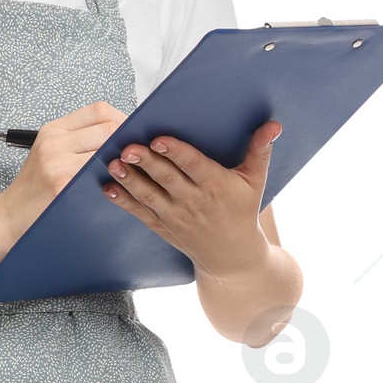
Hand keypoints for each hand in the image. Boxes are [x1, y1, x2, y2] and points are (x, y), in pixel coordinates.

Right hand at [0, 102, 127, 247]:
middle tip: (140, 155)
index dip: (123, 119)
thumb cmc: (32, 190)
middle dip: (129, 140)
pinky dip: (115, 180)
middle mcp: (54, 142)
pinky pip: (99, 177)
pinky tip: (120, 187)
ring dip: (125, 161)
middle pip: (108, 128)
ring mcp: (57, 163)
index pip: (99, 111)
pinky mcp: (62, 185)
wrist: (7, 218)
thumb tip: (121, 135)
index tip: (133, 134)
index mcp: (53, 131)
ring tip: (132, 171)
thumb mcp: (49, 154)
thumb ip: (79, 141)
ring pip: (108, 152)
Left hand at [102, 120, 281, 277]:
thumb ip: (260, 151)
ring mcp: (176, 216)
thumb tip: (273, 124)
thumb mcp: (255, 181)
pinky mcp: (163, 227)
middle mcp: (194, 202)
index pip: (194, 166)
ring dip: (130, 181)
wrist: (233, 257)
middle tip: (127, 148)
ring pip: (150, 196)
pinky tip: (108, 188)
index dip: (177, 153)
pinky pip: (141, 213)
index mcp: (216, 185)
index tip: (159, 140)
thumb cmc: (243, 212)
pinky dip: (124, 202)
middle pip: (167, 179)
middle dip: (146, 163)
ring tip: (113, 165)